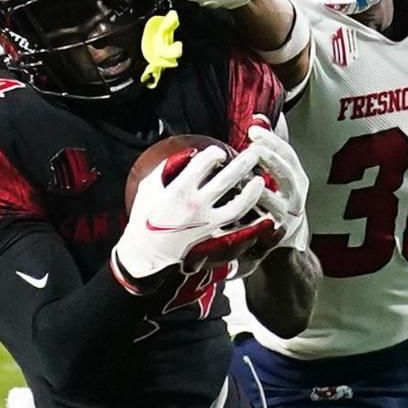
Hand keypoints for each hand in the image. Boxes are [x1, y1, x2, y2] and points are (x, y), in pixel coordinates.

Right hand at [113, 145, 269, 284]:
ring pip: (239, 206)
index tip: (219, 153)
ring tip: (260, 180)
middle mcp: (195, 206)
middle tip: (253, 154)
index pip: (203, 164)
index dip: (215, 154)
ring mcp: (206, 224)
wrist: (145, 254)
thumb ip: (166, 168)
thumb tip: (189, 153)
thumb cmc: (144, 218)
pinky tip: (263, 214)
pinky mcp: (212, 239)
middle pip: (226, 180)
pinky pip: (237, 230)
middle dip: (243, 164)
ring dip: (252, 192)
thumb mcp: (148, 188)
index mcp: (178, 190)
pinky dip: (252, 223)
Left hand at [245, 122, 308, 247]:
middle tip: (249, 148)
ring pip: (273, 198)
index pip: (287, 154)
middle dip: (268, 157)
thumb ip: (269, 150)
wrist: (284, 245)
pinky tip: (234, 203)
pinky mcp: (276, 234)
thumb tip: (258, 117)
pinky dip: (249, 212)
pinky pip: (262, 221)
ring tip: (241, 177)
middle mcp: (297, 195)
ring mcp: (288, 215)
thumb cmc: (275, 203)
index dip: (272, 140)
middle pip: (286, 172)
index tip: (253, 128)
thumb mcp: (277, 177)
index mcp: (297, 178)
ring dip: (256, 186)